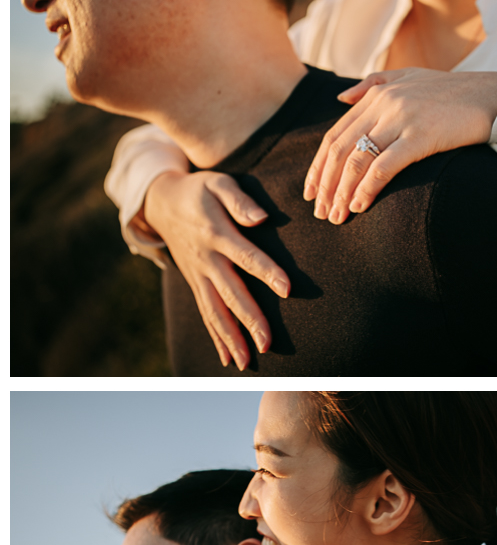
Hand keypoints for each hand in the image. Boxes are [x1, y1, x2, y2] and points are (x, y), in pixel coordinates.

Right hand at [141, 170, 290, 370]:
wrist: (162, 203)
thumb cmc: (199, 190)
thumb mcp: (218, 183)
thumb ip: (239, 201)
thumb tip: (262, 218)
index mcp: (217, 233)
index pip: (246, 256)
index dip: (267, 271)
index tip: (286, 288)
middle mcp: (207, 259)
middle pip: (230, 293)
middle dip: (249, 319)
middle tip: (267, 342)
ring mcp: (199, 275)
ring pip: (215, 311)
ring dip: (231, 338)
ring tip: (247, 362)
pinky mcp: (195, 284)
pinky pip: (206, 313)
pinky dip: (216, 337)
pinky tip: (228, 359)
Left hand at [303, 67, 496, 225]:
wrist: (495, 96)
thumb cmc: (454, 93)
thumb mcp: (410, 78)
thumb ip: (372, 85)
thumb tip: (340, 98)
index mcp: (376, 94)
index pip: (335, 135)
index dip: (319, 167)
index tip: (311, 193)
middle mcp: (384, 104)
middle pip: (341, 150)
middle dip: (326, 185)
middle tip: (321, 213)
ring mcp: (402, 118)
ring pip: (358, 160)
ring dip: (342, 193)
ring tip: (337, 217)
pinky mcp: (420, 136)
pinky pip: (384, 167)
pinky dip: (367, 189)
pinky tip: (359, 207)